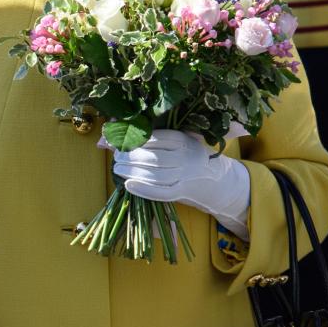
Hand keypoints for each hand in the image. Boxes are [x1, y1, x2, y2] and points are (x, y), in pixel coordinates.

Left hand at [110, 129, 250, 239]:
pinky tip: (128, 185)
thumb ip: (149, 138)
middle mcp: (187, 157)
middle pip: (154, 157)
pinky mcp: (184, 191)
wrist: (218, 182)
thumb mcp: (177, 144)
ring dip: (132, 171)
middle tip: (117, 157)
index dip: (137, 140)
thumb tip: (108, 134)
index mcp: (185, 140)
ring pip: (156, 174)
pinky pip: (162, 192)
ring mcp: (187, 175)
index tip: (123, 141)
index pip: (157, 138)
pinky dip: (144, 189)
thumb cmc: (191, 159)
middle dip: (131, 157)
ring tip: (118, 168)